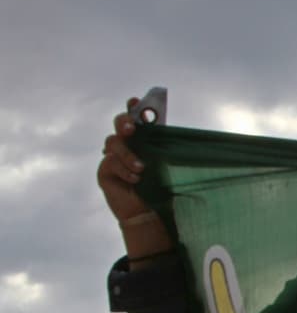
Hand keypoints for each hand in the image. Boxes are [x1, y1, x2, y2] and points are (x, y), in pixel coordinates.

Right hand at [98, 97, 173, 258]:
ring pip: (114, 142)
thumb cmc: (160, 189)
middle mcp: (126, 145)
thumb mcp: (166, 167)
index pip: (137, 119)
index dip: (134, 108)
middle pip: (119, 124)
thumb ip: (164, 150)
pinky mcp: (105, 171)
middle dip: (124, 122)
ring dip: (128, 154)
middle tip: (131, 129)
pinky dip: (125, 170)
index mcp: (143, 141)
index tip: (135, 100)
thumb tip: (175, 133)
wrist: (148, 213)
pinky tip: (135, 180)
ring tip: (141, 168)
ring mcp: (113, 157)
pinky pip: (110, 162)